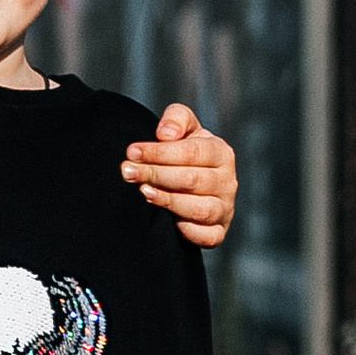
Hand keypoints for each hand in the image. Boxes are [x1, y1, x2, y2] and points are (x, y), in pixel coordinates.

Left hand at [121, 103, 236, 247]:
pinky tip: (165, 219)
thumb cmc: (185, 153)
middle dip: (155, 174)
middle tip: (127, 172)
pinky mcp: (218, 233)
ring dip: (167, 200)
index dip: (160, 152)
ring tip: (143, 191)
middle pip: (191, 180)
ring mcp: (225, 209)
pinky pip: (206, 236)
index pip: (192, 152)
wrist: (192, 185)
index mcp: (222, 153)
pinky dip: (187, 230)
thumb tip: (166, 133)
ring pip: (199, 209)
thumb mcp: (184, 128)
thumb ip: (177, 118)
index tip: (132, 152)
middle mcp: (228, 182)